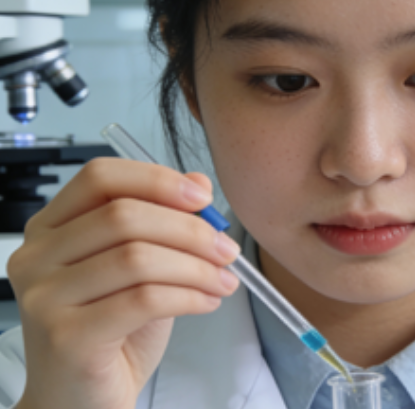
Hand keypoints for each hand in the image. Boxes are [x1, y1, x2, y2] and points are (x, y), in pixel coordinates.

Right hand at [7, 158, 239, 408]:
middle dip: (190, 229)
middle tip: (228, 249)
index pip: (100, 177)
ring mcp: (44, 297)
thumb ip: (164, 221)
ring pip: (137, 257)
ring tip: (224, 279)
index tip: (202, 198)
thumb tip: (199, 182)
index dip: (156, 180)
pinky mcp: (64, 336)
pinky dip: (188, 295)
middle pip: (124, 216)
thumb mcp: (142, 268)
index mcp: (51, 227)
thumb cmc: (113, 331)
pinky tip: (208, 301)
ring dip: (196, 266)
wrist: (82, 401)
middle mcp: (36, 256)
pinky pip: (143, 300)